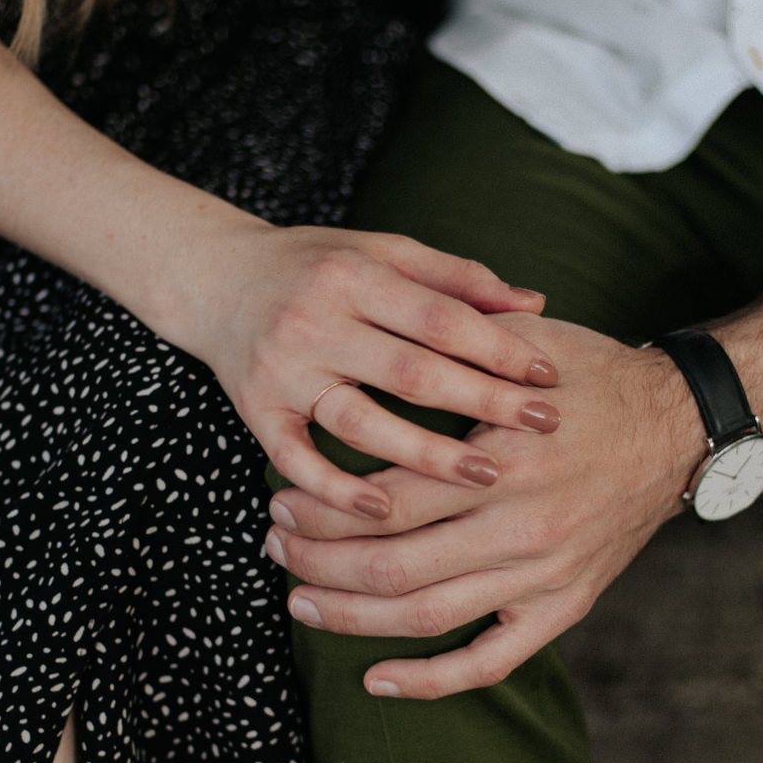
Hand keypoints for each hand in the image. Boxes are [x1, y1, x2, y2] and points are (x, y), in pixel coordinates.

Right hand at [173, 224, 567, 519]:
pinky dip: (336, 489)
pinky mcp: (255, 410)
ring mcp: (282, 370)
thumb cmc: (316, 265)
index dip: (499, 347)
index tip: (549, 377)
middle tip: (542, 428)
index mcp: (354, 276)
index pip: (440, 318)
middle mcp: (315, 321)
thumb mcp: (382, 251)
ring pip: (361, 422)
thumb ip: (456, 278)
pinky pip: (296, 459)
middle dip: (483, 401)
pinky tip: (382, 510)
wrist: (213, 277)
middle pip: (411, 371)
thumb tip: (535, 302)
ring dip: (425, 454)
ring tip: (485, 476)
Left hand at [261, 315, 705, 698]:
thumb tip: (363, 363)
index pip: (383, 499)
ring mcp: (544, 575)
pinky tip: (376, 678)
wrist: (681, 425)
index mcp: (504, 459)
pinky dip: (429, 680)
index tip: (279, 501)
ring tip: (300, 603)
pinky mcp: (564, 606)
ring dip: (350, 616)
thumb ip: (450, 357)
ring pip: (425, 616)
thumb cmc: (592, 377)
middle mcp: (522, 526)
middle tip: (274, 549)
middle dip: (316, 563)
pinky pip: (489, 662)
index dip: (319, 509)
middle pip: (389, 564)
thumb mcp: (523, 350)